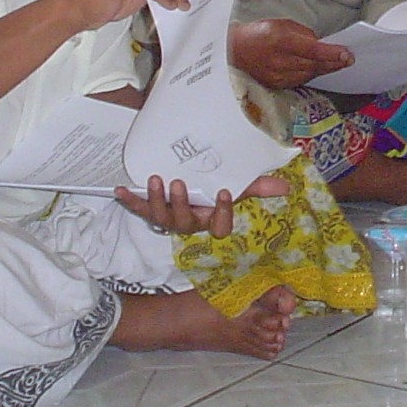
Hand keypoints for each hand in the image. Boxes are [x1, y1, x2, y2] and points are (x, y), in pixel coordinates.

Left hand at [115, 173, 289, 238]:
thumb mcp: (236, 185)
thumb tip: (286, 187)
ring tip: (155, 180)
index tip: (225, 192)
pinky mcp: (150, 210)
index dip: (221, 213)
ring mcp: (169, 218)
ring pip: (161, 217)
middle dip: (179, 204)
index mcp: (210, 220)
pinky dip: (130, 201)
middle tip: (177, 183)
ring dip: (156, 199)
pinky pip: (139, 210)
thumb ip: (257, 186)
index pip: (219, 226)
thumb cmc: (213, 188)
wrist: (186, 185)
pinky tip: (120, 189)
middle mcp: (189, 223)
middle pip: (184, 222)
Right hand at [229, 19, 351, 88]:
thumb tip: (320, 44)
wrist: (235, 51)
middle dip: (334, 62)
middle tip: (348, 59)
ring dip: (325, 69)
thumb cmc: (258, 33)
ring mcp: (278, 76)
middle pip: (315, 65)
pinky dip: (312, 74)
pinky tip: (319, 68)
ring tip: (337, 63)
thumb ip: (303, 33)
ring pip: (310, 74)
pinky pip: (301, 80)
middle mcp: (280, 61)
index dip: (332, 53)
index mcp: (281, 42)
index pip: (313, 50)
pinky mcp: (278, 85)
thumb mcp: (282, 24)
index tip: (347, 54)